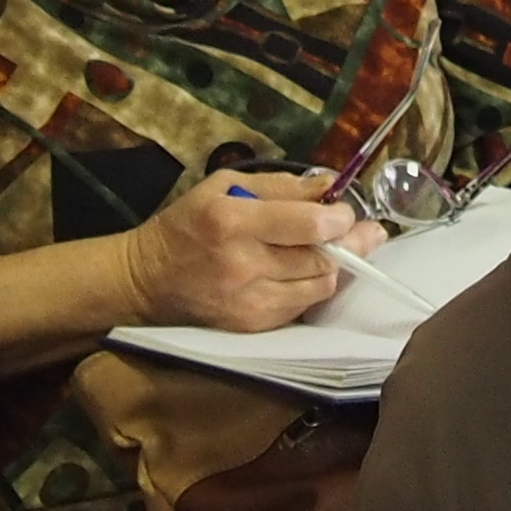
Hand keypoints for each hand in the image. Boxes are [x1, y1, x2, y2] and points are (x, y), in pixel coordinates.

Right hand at [122, 168, 382, 332]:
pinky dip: (312, 287)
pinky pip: (302, 306)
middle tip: (364, 231)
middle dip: (350, 243)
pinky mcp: (252, 326)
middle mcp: (243, 265)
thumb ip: (278, 185)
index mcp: (232, 222)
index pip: (307, 225)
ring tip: (338, 249)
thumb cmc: (185, 225)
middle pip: (321, 259)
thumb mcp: (223, 188)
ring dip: (335, 267)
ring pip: (319, 286)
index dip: (340, 219)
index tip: (346, 212)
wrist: (145, 281)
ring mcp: (249, 302)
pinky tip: (309, 272)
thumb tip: (329, 184)